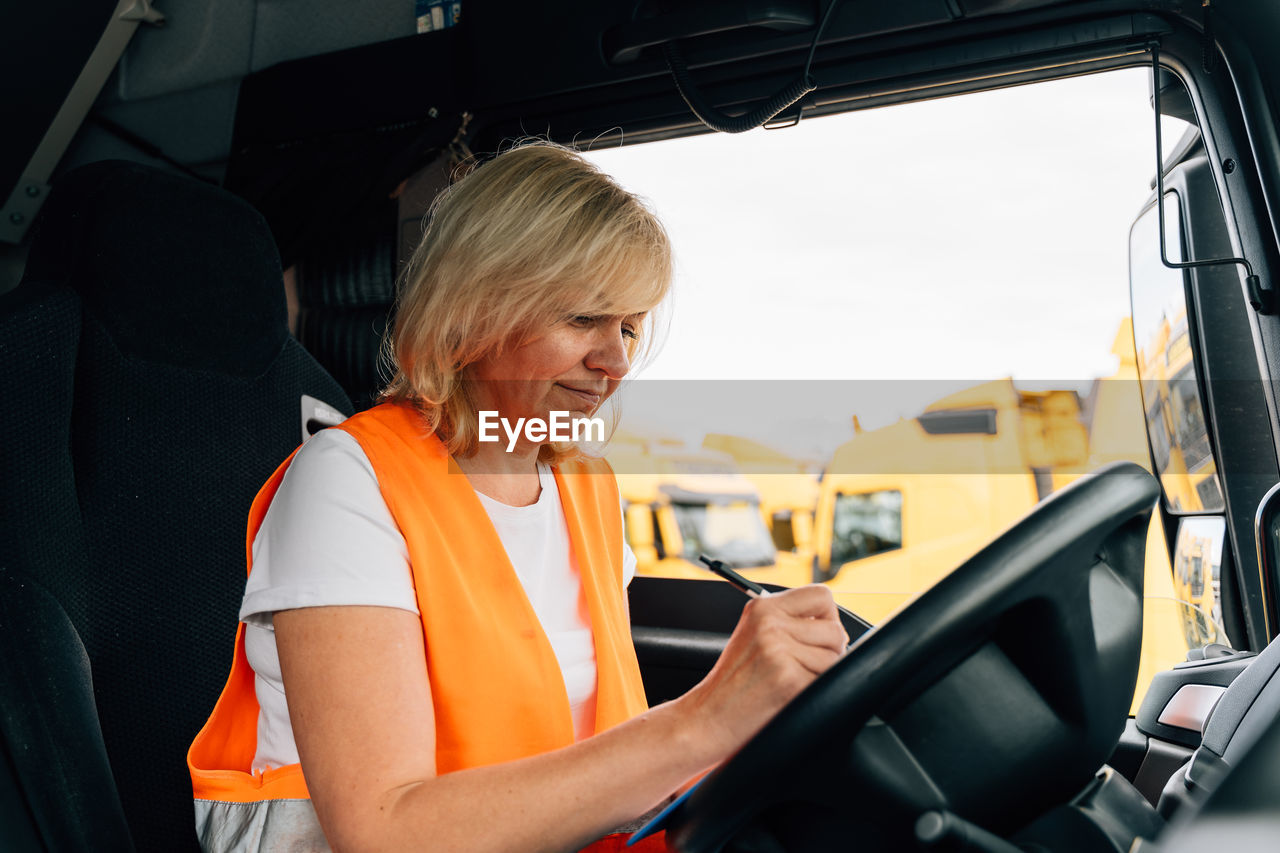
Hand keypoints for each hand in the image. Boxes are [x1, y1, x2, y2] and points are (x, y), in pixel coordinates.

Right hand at [676, 585, 847, 760]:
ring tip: (791, 682)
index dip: (828, 617)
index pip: (821, 595)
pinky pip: (828, 682)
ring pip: (835, 658)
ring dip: (821, 674)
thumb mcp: (754, 634)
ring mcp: (779, 651)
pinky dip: (816, 693)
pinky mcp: (790, 679)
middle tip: (801, 667)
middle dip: (829, 651)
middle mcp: (770, 623)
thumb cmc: (734, 683)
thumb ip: (788, 621)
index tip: (818, 635)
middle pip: (835, 630)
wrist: (708, 717)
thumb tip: (835, 625)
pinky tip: (790, 696)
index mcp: (763, 607)